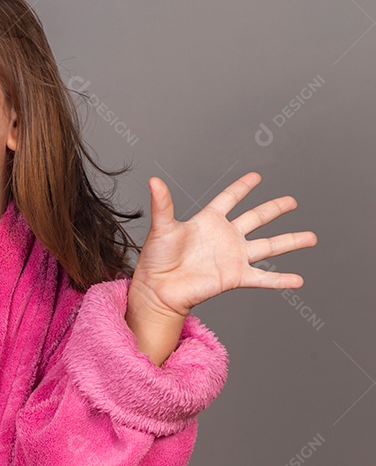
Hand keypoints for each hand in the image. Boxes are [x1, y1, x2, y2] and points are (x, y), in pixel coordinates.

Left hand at [132, 171, 317, 317]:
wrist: (158, 289)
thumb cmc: (156, 259)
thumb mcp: (161, 227)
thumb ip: (162, 204)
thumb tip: (154, 180)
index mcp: (208, 221)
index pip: (229, 199)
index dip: (242, 187)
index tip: (256, 176)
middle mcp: (225, 237)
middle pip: (256, 218)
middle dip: (274, 209)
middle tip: (292, 201)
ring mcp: (233, 256)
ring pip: (268, 246)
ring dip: (290, 241)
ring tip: (311, 237)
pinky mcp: (235, 276)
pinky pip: (263, 278)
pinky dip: (280, 280)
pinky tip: (298, 280)